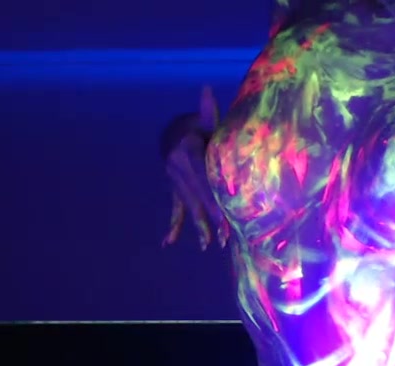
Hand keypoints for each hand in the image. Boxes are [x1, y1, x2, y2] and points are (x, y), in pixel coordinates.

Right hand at [162, 86, 229, 249]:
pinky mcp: (175, 190)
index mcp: (187, 152)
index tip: (226, 215)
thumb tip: (206, 90)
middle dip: (212, 218)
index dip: (214, 198)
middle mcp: (178, 169)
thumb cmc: (197, 126)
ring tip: (208, 245)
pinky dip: (173, 227)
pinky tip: (168, 243)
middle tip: (225, 238)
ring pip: (188, 207)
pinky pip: (174, 209)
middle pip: (197, 197)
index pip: (203, 179)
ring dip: (199, 227)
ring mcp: (175, 182)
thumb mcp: (204, 119)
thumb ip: (208, 111)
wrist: (173, 132)